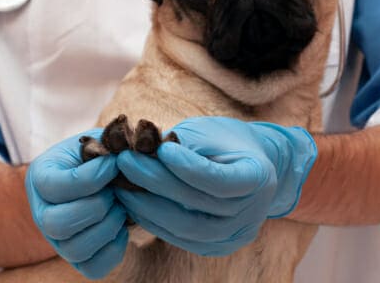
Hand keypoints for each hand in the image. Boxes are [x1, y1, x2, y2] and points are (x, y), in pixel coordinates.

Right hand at [25, 129, 127, 278]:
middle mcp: (41, 212)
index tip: (115, 163)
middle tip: (116, 190)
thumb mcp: (93, 141)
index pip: (58, 186)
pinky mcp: (77, 258)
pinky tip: (121, 226)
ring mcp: (57, 239)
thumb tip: (132, 146)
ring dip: (107, 227)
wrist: (86, 176)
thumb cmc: (92, 155)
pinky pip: (93, 268)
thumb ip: (107, 142)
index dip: (93, 176)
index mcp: (40, 178)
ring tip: (120, 207)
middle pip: (57, 223)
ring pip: (74, 248)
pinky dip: (113, 249)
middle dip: (97, 205)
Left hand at [115, 117, 316, 255]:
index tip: (160, 149)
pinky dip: (154, 221)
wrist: (248, 164)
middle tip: (125, 162)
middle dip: (155, 182)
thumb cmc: (223, 140)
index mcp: (257, 177)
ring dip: (147, 206)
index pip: (219, 180)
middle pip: (197, 203)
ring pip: (185, 226)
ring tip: (122, 184)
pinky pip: (180, 237)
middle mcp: (251, 212)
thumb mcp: (207, 132)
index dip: (187, 166)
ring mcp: (234, 234)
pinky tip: (133, 203)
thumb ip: (180, 144)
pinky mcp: (216, 246)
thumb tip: (138, 152)